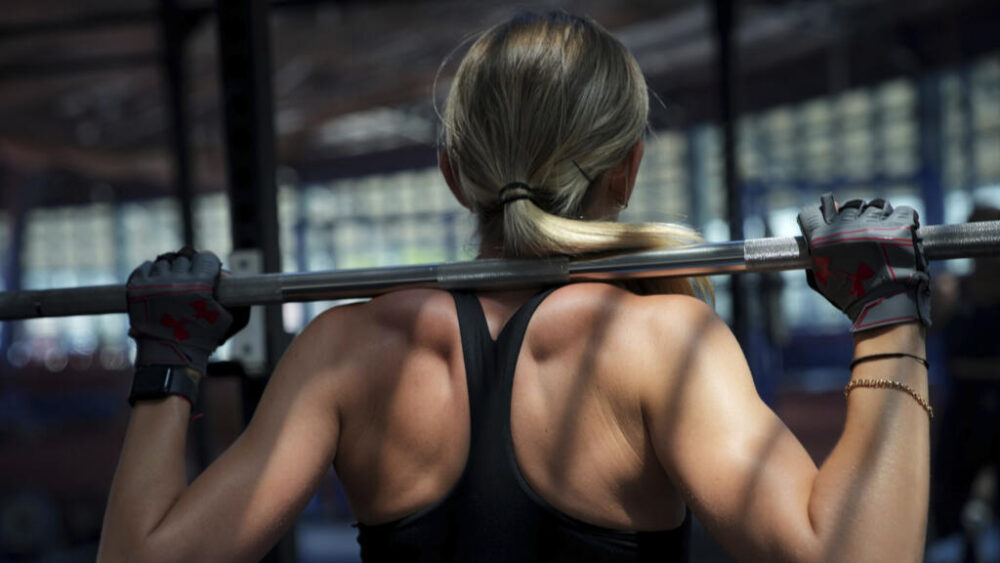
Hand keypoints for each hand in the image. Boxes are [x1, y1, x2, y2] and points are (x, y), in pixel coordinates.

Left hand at [127, 247, 247, 375]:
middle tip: (189, 284)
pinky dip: (151, 273)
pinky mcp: (136, 288)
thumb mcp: (229, 318)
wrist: (169, 355)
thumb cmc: (202, 339)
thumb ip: (234, 295)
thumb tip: (227, 274)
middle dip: (189, 269)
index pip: (206, 257)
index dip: (209, 264)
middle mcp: (176, 281)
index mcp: (200, 285)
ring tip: (172, 287)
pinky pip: (145, 267)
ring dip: (170, 271)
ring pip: (164, 262)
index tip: (208, 272)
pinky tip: (157, 285)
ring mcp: (153, 283)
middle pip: (185, 258)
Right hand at [797, 193, 930, 331]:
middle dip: (856, 219)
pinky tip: (902, 237)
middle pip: (849, 206)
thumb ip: (817, 248)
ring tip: (886, 238)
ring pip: (877, 206)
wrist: (887, 307)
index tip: (832, 218)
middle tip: (865, 236)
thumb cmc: (852, 295)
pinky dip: (904, 221)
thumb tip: (829, 207)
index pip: (812, 212)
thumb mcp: (822, 276)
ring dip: (881, 219)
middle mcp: (844, 228)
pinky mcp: (901, 225)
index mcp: (821, 240)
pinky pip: (903, 211)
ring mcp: (873, 225)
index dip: (822, 214)